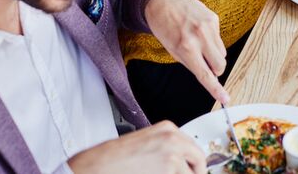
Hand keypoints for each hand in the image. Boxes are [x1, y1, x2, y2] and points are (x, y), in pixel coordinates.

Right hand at [68, 121, 205, 173]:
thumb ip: (166, 148)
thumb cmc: (114, 158)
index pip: (193, 147)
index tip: (193, 170)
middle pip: (199, 160)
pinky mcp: (170, 170)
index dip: (194, 163)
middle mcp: (173, 139)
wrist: (98, 166)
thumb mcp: (145, 143)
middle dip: (195, 172)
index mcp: (168, 129)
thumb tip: (181, 162)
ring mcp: (173, 155)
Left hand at [144, 0, 228, 103]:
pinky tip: (200, 31)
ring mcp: (209, 26)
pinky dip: (212, 40)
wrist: (164, 2)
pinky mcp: (214, 18)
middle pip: (220, 65)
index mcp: (186, 48)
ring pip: (222, 53)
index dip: (216, 89)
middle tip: (204, 63)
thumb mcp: (172, 50)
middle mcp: (200, 36)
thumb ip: (191, 63)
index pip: (205, 74)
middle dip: (215, 69)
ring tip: (199, 43)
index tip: (225, 99)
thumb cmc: (165, 28)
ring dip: (214, 54)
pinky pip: (219, 39)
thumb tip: (210, 75)